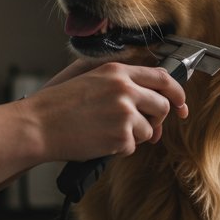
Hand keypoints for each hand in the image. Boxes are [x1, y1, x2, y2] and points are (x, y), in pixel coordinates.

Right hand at [28, 62, 187, 160]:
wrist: (38, 126)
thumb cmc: (57, 104)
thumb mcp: (86, 75)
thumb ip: (116, 77)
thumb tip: (144, 86)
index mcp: (117, 71)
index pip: (162, 77)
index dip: (177, 92)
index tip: (181, 103)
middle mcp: (125, 89)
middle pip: (162, 105)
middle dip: (157, 119)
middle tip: (146, 127)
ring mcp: (125, 114)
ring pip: (149, 129)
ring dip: (135, 135)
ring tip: (108, 132)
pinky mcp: (121, 137)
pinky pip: (133, 146)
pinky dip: (120, 148)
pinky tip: (100, 141)